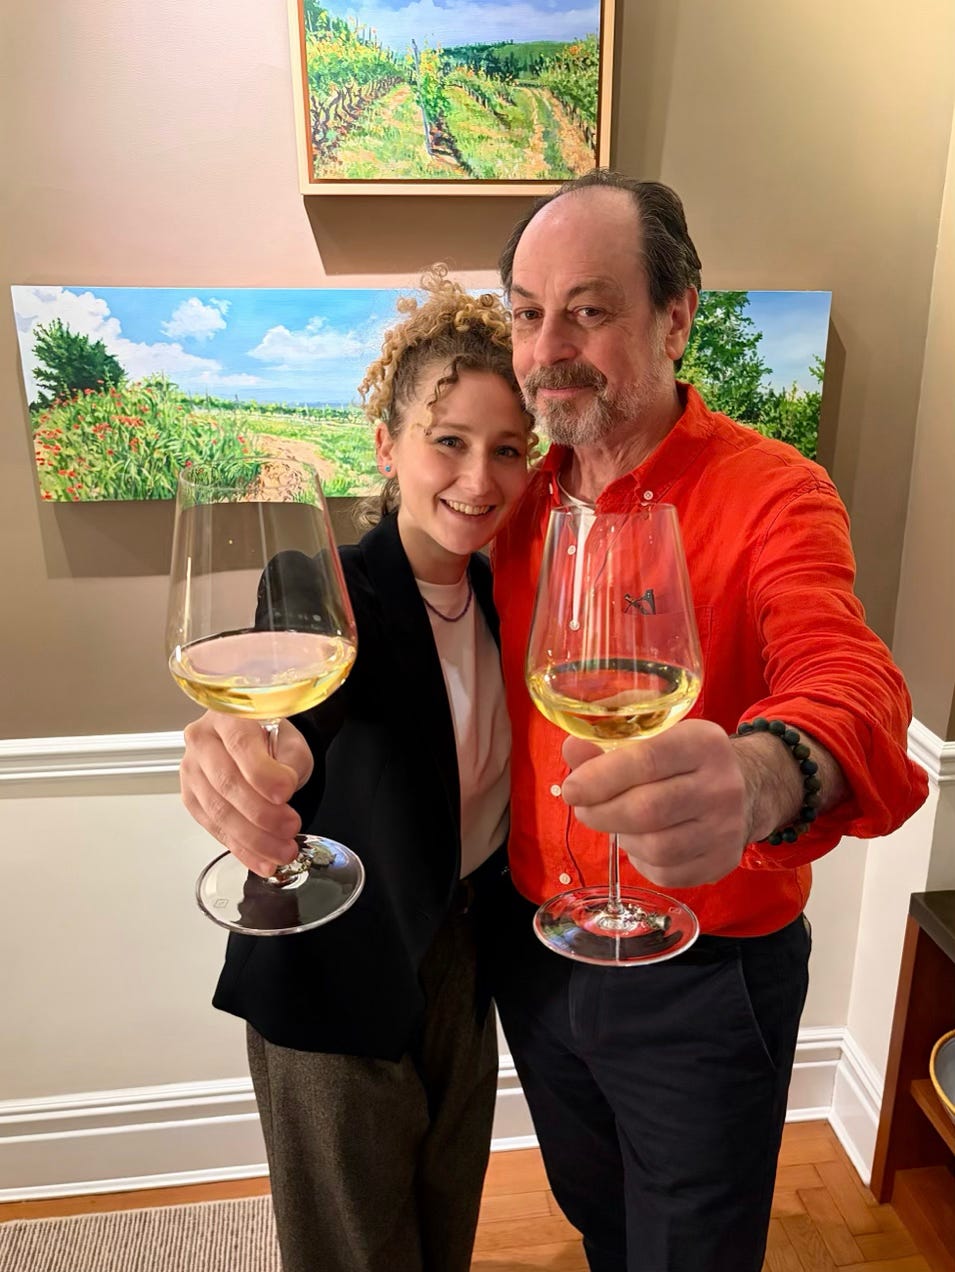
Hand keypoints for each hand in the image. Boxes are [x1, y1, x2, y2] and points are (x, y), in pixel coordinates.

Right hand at [179, 713, 313, 877]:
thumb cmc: (274, 739)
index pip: (241, 745)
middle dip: (263, 814)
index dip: (263, 773)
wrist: (258, 745)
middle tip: (291, 828)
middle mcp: (201, 741)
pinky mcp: (191, 799)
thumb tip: (282, 790)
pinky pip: (214, 829)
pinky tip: (262, 861)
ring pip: (219, 811)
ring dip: (254, 839)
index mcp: (227, 715)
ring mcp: (191, 771)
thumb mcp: (291, 741)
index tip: (286, 793)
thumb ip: (290, 761)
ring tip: (283, 852)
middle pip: (227, 783)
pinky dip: (241, 848)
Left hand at [560, 720, 748, 888]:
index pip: (645, 760)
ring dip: (623, 837)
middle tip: (583, 809)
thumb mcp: (653, 738)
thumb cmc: (682, 761)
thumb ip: (608, 743)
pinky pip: (666, 873)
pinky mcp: (722, 862)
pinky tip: (641, 843)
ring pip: (656, 847)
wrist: (744, 789)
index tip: (571, 789)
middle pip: (647, 809)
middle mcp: (722, 785)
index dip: (600, 777)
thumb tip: (572, 750)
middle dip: (601, 812)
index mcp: (703, 743)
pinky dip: (642, 861)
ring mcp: (727, 828)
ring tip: (617, 823)